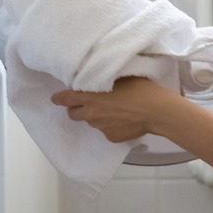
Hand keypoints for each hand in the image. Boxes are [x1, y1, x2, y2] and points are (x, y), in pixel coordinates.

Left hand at [51, 76, 179, 142]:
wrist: (156, 111)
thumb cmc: (140, 89)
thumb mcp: (119, 76)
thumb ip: (103, 78)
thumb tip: (97, 76)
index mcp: (90, 96)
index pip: (66, 98)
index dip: (59, 98)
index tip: (56, 98)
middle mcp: (92, 114)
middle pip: (73, 114)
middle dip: (77, 108)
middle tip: (88, 103)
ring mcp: (101, 128)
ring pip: (92, 122)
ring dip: (96, 116)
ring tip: (113, 110)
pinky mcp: (111, 137)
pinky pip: (107, 131)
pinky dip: (111, 126)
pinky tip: (123, 120)